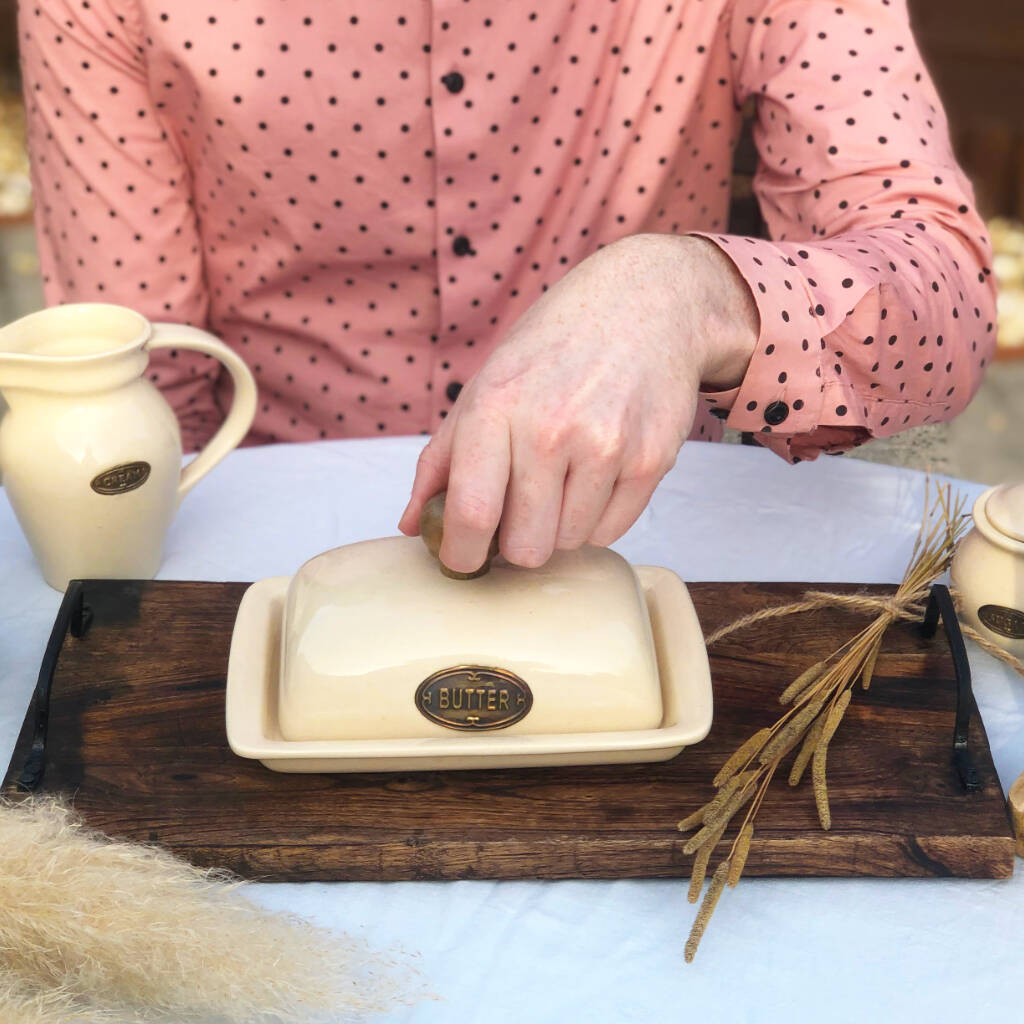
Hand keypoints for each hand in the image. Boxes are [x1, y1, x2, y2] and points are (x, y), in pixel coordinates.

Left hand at [398, 233, 757, 572]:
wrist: (645, 304)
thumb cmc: (555, 347)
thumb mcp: (486, 385)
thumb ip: (442, 459)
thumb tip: (413, 524)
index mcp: (496, 407)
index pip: (470, 513)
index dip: (460, 554)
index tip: (462, 559)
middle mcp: (551, 429)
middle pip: (524, 547)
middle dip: (515, 542)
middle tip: (520, 510)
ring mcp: (606, 446)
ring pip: (567, 544)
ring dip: (558, 526)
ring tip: (563, 477)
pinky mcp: (650, 460)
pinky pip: (609, 533)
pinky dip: (595, 518)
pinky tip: (594, 475)